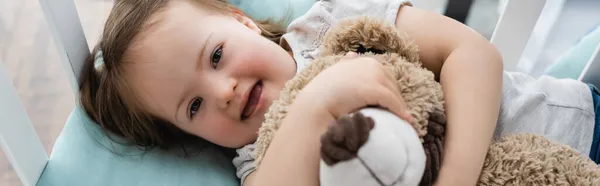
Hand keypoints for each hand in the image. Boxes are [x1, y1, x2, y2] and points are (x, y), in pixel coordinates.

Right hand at [295, 52, 412, 121]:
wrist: (315, 104)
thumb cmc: (322, 93)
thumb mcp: (334, 72)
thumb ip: (345, 64)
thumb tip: (351, 55)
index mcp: (361, 60)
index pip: (383, 74)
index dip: (388, 89)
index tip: (391, 102)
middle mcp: (370, 63)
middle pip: (391, 82)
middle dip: (396, 97)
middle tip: (399, 112)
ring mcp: (372, 75)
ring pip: (394, 92)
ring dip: (400, 106)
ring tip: (404, 118)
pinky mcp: (374, 89)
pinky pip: (392, 101)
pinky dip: (400, 111)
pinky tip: (405, 120)